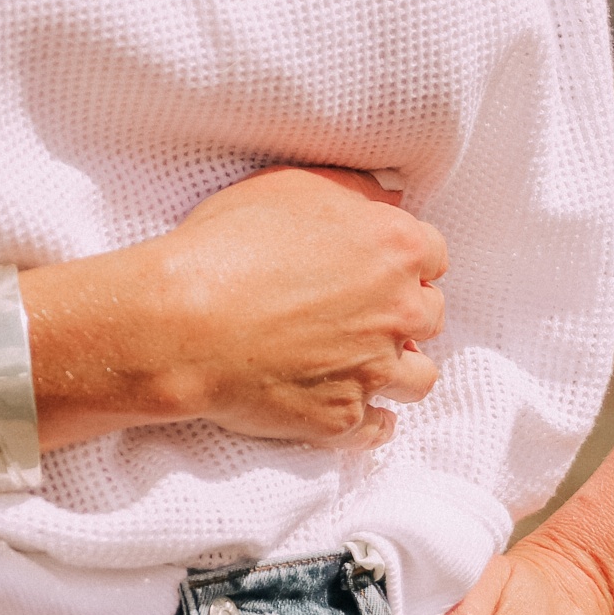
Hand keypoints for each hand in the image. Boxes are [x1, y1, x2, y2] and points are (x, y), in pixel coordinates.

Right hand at [94, 165, 446, 454]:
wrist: (181, 322)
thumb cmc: (226, 245)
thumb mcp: (290, 186)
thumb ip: (353, 189)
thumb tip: (389, 199)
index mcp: (394, 248)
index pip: (432, 255)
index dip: (402, 261)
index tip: (378, 268)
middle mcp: (398, 310)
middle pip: (429, 316)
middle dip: (402, 314)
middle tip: (363, 313)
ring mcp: (374, 370)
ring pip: (418, 377)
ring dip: (397, 370)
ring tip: (365, 364)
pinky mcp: (344, 417)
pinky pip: (379, 428)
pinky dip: (372, 422)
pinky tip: (357, 410)